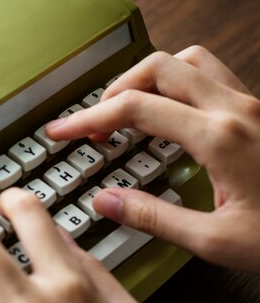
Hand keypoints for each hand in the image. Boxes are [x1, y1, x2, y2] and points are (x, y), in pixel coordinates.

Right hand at [46, 46, 259, 272]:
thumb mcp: (219, 242)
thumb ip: (155, 218)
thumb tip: (106, 200)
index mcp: (220, 137)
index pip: (133, 107)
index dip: (87, 118)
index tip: (61, 131)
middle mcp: (236, 109)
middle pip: (158, 67)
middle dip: (115, 89)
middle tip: (96, 122)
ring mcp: (252, 104)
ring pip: (189, 60)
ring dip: (151, 77)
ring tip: (132, 109)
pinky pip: (213, 75)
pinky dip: (180, 83)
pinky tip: (174, 116)